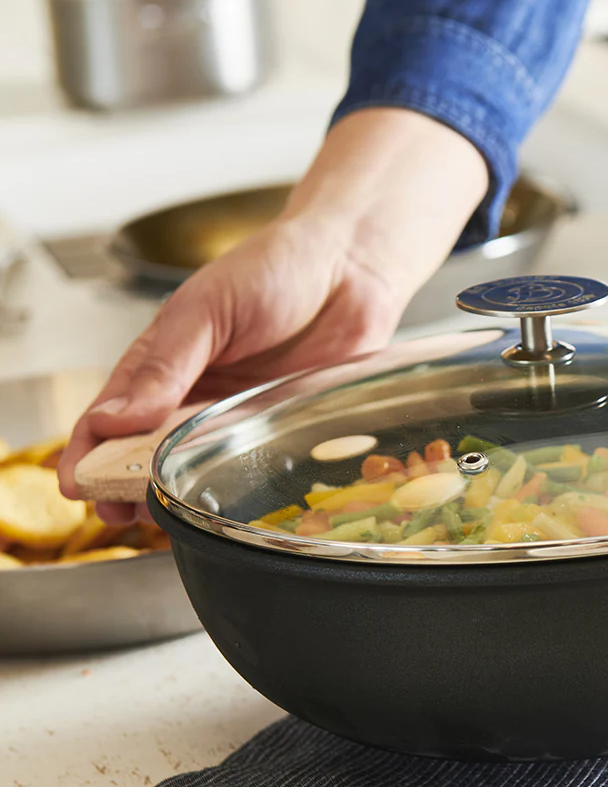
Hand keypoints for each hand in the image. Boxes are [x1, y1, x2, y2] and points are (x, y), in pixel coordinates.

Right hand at [57, 108, 487, 521]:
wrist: (352, 266)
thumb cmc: (276, 269)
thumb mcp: (207, 308)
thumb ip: (164, 363)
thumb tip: (112, 417)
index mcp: (166, 361)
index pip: (112, 413)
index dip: (89, 450)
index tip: (76, 484)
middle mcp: (199, 394)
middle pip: (149, 450)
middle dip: (125, 484)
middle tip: (115, 512)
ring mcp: (242, 414)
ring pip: (198, 466)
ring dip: (176, 494)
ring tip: (159, 520)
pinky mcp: (284, 427)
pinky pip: (256, 466)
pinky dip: (236, 489)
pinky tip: (224, 508)